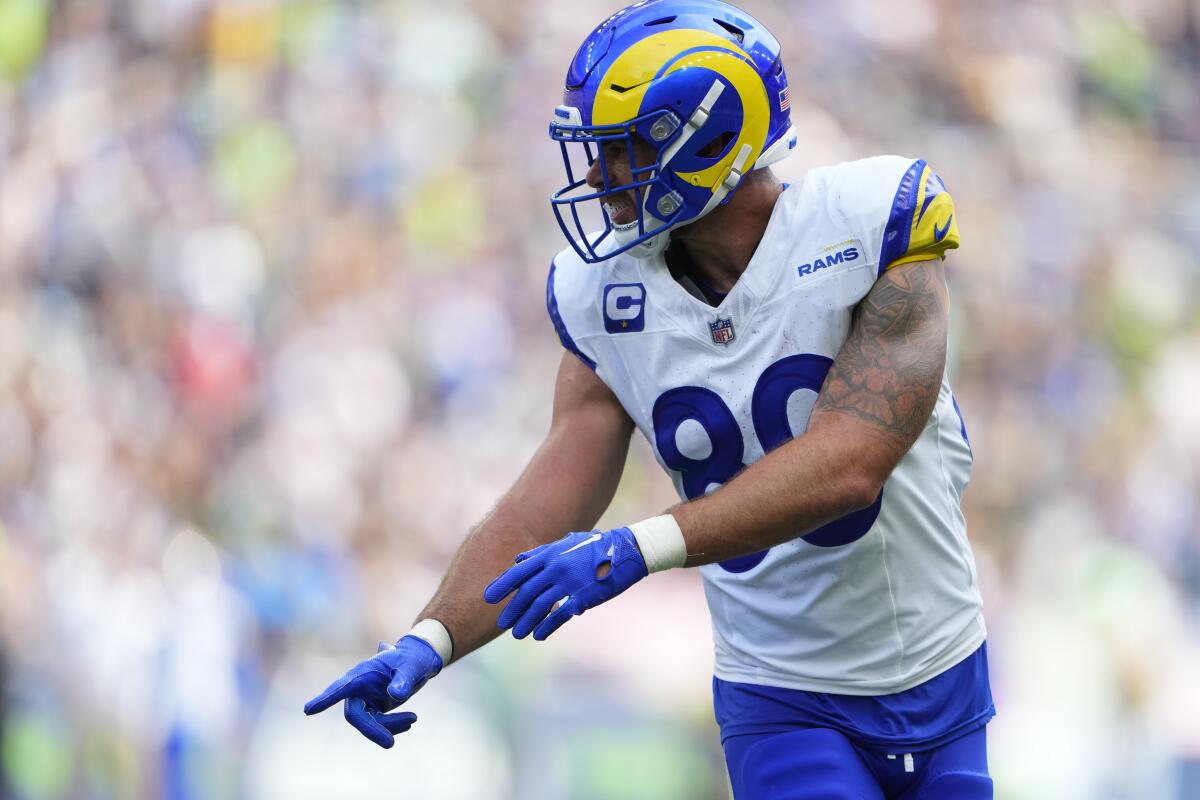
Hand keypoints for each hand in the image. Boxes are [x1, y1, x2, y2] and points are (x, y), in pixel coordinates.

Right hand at [303, 635, 442, 747]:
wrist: (418, 661)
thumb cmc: (412, 659)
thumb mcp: (412, 667)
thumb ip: (403, 679)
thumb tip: (396, 695)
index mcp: (362, 673)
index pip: (341, 687)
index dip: (325, 699)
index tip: (308, 710)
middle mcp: (358, 688)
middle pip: (354, 715)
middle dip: (372, 730)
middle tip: (390, 744)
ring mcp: (364, 699)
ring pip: (368, 723)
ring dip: (389, 726)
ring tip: (413, 719)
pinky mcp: (372, 708)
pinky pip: (378, 724)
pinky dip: (393, 727)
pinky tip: (409, 722)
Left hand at [484, 527, 647, 639]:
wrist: (627, 551)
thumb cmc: (597, 547)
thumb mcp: (567, 543)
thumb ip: (542, 552)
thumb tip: (518, 560)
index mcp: (552, 553)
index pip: (519, 571)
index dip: (502, 585)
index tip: (488, 598)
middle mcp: (557, 567)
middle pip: (527, 592)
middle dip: (512, 609)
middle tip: (501, 623)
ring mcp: (570, 582)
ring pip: (540, 606)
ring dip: (526, 621)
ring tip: (516, 634)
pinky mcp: (584, 596)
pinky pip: (561, 614)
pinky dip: (547, 626)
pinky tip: (538, 635)